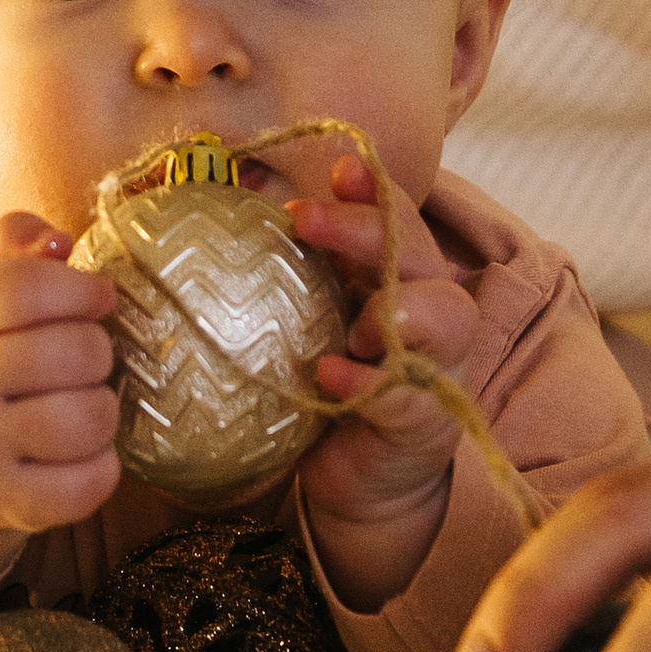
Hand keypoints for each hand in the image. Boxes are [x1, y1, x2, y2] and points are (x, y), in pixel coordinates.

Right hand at [0, 217, 116, 616]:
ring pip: (90, 417)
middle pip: (75, 352)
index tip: (100, 297)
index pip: (21, 288)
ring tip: (82, 405)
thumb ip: (14, 241)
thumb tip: (59, 242)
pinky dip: (102, 468)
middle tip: (82, 361)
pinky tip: (81, 455)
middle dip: (98, 352)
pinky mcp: (3, 500)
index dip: (79, 289)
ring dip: (104, 410)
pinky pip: (88, 483)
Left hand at [287, 154, 483, 610]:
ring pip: (445, 315)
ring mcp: (433, 364)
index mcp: (393, 277)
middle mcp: (425, 310)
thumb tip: (204, 213)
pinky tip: (331, 379)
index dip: (372, 190)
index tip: (339, 170)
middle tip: (305, 219)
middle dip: (365, 228)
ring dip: (398, 307)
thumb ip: (279, 276)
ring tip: (354, 322)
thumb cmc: (324, 388)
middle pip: (415, 252)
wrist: (359, 481)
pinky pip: (406, 394)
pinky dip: (369, 383)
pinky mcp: (424, 419)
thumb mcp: (302, 324)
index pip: (393, 216)